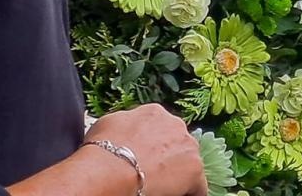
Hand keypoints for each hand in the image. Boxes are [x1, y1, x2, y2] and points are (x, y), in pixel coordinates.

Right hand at [88, 105, 206, 195]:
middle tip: (154, 173)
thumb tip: (126, 130)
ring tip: (164, 186)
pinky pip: (198, 185)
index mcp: (155, 113)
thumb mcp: (109, 124)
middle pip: (177, 143)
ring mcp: (187, 145)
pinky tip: (181, 195)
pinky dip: (191, 192)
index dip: (155, 146)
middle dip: (169, 157)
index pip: (161, 128)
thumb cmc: (102, 151)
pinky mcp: (194, 168)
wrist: (110, 169)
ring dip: (179, 173)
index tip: (148, 157)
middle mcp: (175, 124)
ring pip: (188, 161)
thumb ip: (127, 123)